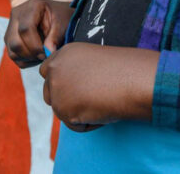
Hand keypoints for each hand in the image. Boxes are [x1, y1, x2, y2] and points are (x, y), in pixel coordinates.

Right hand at [4, 0, 73, 66]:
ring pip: (12, 50)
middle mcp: (17, 14)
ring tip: (42, 56)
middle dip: (31, 54)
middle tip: (45, 57)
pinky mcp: (10, 37)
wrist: (57, 14)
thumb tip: (48, 53)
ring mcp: (11, 26)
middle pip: (15, 42)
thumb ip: (55, 37)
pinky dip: (25, 61)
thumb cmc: (62, 17)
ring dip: (28, 59)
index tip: (46, 53)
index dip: (35, 45)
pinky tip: (37, 57)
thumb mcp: (64, 23)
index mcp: (32, 6)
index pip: (26, 29)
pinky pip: (13, 55)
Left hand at [39, 42, 158, 130]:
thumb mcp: (94, 60)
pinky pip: (74, 125)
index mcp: (64, 54)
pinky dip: (89, 123)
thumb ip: (76, 70)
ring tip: (102, 101)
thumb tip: (71, 88)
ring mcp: (57, 91)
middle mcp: (55, 70)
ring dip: (79, 112)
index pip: (47, 71)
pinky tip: (103, 110)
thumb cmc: (124, 68)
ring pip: (62, 111)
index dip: (60, 81)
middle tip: (90, 99)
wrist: (132, 79)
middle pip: (49, 93)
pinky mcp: (64, 111)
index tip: (74, 87)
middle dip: (65, 99)